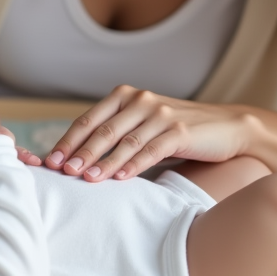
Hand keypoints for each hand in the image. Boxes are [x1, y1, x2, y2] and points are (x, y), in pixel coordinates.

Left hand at [41, 85, 276, 182]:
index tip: (50, 162)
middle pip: (102, 130)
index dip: (67, 141)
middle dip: (79, 153)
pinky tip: (119, 179)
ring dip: (103, 162)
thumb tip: (76, 160)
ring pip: (124, 141)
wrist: (226, 128)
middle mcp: (140, 100)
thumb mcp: (143, 124)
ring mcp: (160, 114)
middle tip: (61, 172)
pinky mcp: (179, 131)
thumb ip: (116, 132)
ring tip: (86, 179)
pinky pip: (150, 150)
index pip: (88, 121)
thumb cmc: (177, 131)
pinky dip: (133, 166)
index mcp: (125, 96)